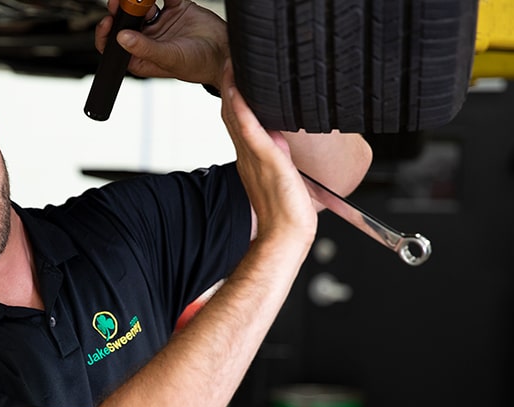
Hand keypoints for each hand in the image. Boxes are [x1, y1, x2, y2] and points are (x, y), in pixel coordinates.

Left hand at [97, 0, 229, 87]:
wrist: (226, 52)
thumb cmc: (199, 65)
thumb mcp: (169, 58)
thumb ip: (145, 48)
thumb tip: (121, 38)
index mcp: (141, 55)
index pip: (115, 44)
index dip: (106, 33)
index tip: (107, 20)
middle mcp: (148, 38)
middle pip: (126, 20)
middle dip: (121, 9)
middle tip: (121, 0)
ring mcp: (161, 22)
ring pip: (142, 5)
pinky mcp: (175, 8)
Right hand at [218, 62, 316, 242]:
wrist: (285, 236)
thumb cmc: (286, 215)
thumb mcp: (282, 181)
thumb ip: (279, 161)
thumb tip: (283, 144)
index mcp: (251, 161)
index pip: (238, 124)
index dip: (233, 100)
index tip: (233, 80)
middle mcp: (248, 158)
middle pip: (232, 116)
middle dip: (230, 88)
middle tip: (227, 64)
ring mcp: (255, 159)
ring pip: (237, 119)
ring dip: (233, 92)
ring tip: (230, 69)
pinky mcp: (267, 162)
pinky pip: (251, 133)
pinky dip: (243, 112)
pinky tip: (238, 95)